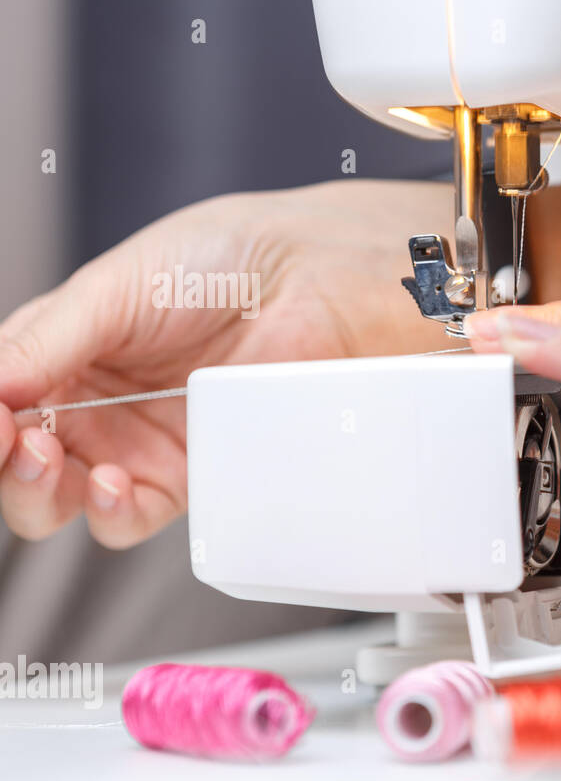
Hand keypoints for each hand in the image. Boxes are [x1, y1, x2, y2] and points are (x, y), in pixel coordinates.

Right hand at [0, 179, 453, 546]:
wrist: (310, 282)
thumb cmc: (220, 263)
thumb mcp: (111, 290)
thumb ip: (42, 342)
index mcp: (60, 351)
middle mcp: (92, 403)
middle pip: (18, 460)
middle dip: (2, 462)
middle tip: (11, 438)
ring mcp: (138, 443)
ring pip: (63, 499)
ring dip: (39, 491)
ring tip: (48, 458)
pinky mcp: (190, 474)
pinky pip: (131, 517)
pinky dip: (108, 513)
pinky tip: (110, 484)